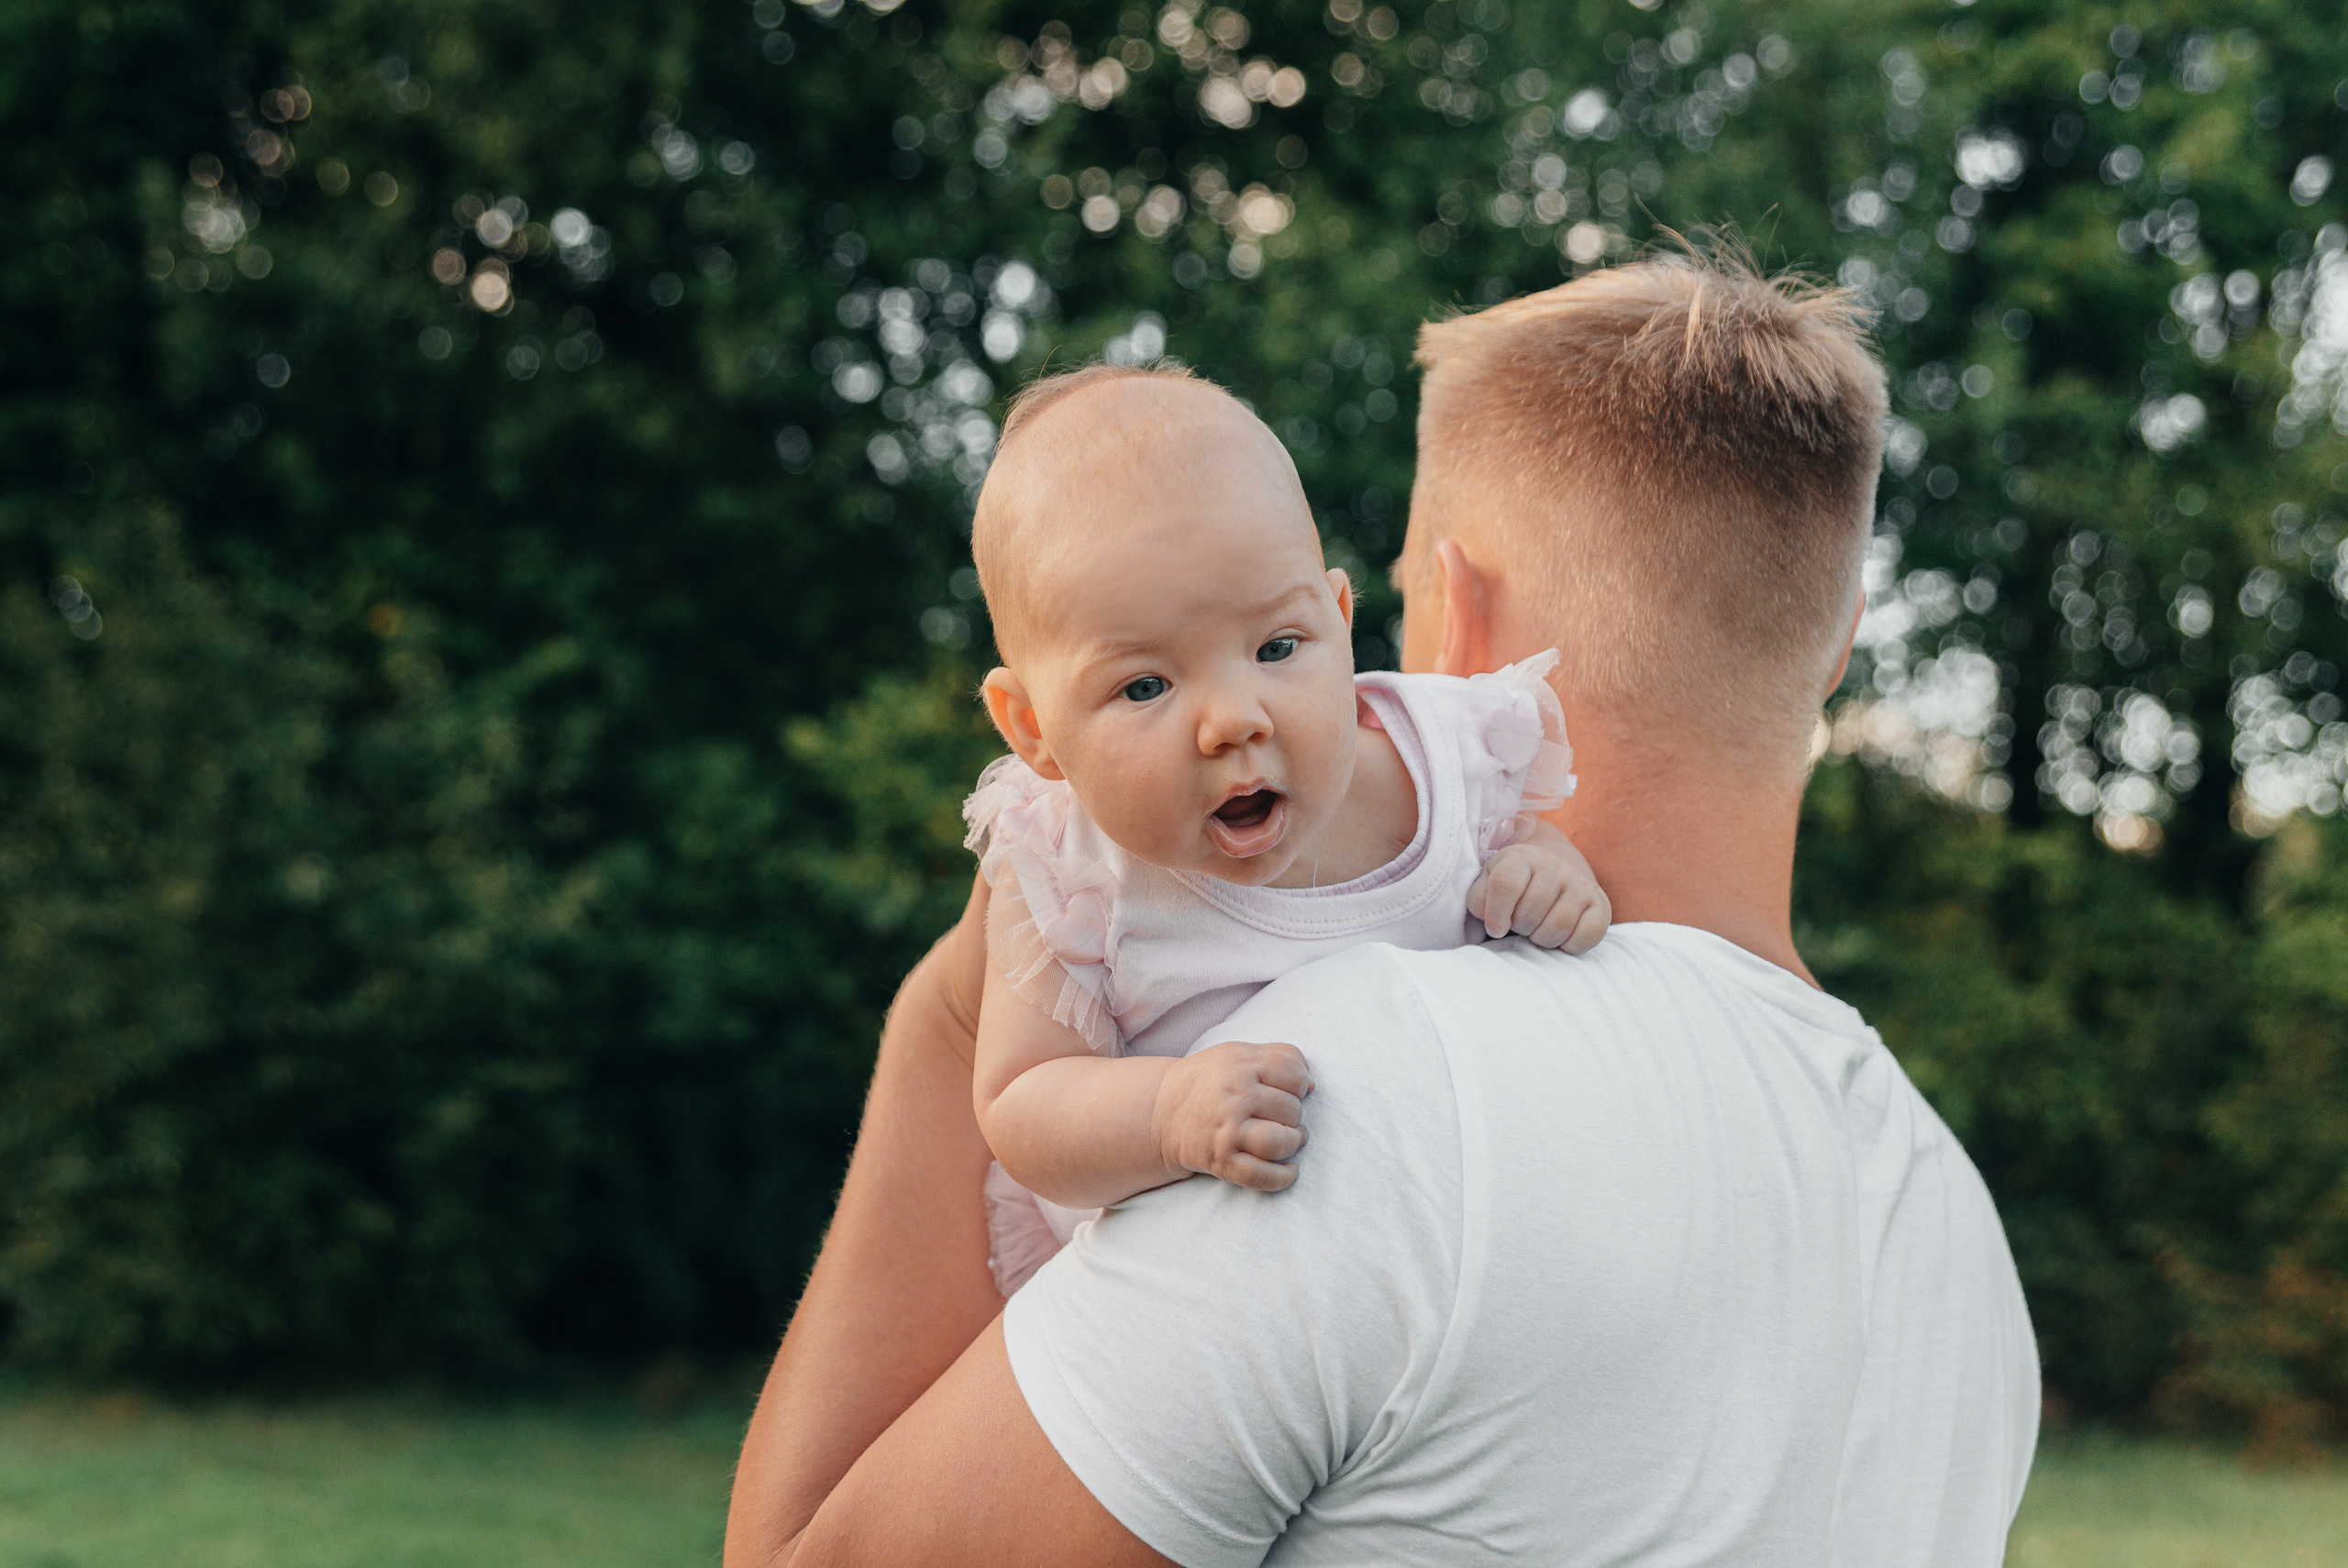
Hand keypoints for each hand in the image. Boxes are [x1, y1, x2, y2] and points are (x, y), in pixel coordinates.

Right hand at [1149, 1040, 1312, 1191]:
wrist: (1162, 1111)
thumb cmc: (1212, 1081)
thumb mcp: (1240, 1054)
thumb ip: (1280, 1056)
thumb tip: (1312, 1085)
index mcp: (1242, 1064)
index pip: (1295, 1074)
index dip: (1299, 1085)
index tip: (1288, 1092)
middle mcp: (1235, 1096)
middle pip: (1292, 1110)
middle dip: (1293, 1117)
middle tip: (1280, 1118)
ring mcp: (1227, 1130)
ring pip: (1280, 1142)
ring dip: (1293, 1144)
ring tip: (1289, 1141)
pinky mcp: (1221, 1160)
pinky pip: (1261, 1175)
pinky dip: (1282, 1177)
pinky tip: (1288, 1170)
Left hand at [1469, 835, 1611, 953]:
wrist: (1553, 872)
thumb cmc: (1514, 886)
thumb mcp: (1488, 886)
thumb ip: (1480, 902)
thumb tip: (1494, 927)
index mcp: (1521, 857)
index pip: (1505, 885)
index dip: (1496, 914)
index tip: (1494, 929)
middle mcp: (1554, 866)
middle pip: (1531, 912)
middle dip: (1520, 928)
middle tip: (1520, 924)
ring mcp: (1581, 884)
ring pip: (1558, 926)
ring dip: (1542, 939)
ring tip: (1537, 930)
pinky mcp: (1601, 905)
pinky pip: (1586, 936)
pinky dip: (1569, 946)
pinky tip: (1560, 936)